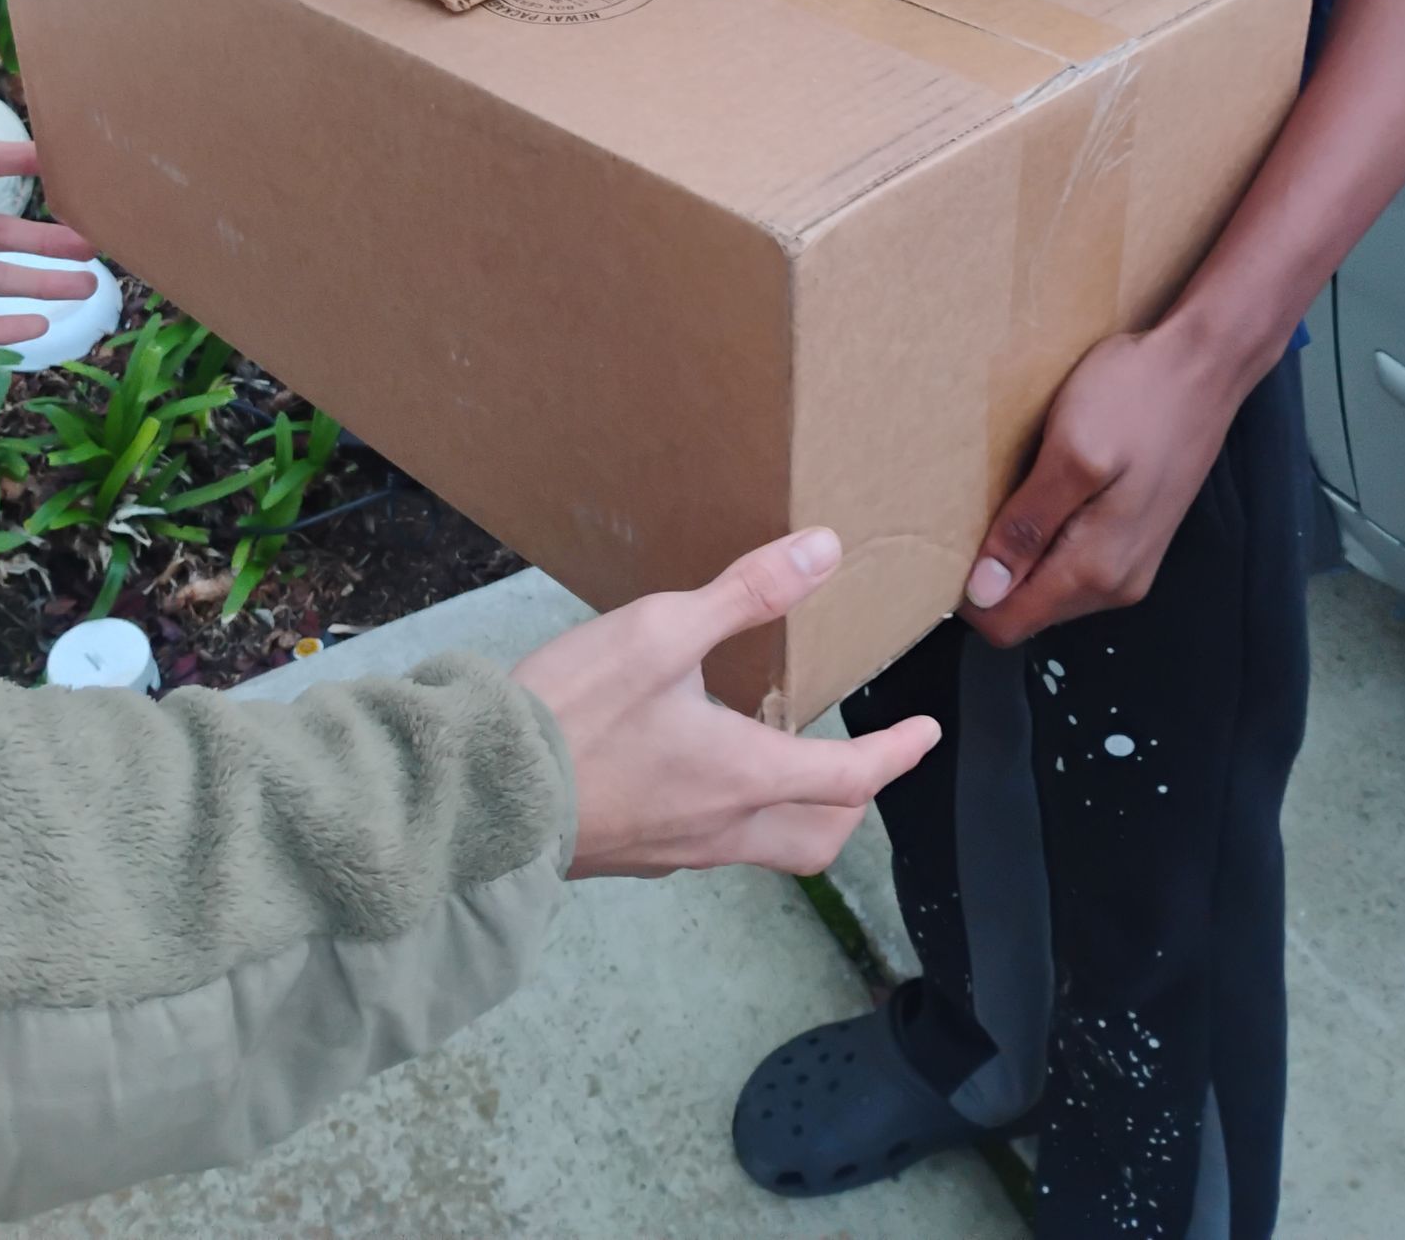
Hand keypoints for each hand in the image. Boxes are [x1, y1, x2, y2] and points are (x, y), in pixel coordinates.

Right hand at [515, 529, 940, 878]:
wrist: (479, 791)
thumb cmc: (573, 711)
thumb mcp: (662, 631)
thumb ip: (747, 593)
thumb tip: (825, 550)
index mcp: (744, 777)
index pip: (850, 778)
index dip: (896, 753)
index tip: (925, 733)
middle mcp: (720, 828)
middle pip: (818, 838)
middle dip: (853, 802)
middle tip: (865, 761)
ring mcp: (673, 850)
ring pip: (766, 849)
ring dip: (796, 810)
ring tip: (785, 759)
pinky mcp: (631, 853)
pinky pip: (709, 844)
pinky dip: (737, 813)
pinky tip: (702, 771)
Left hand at [960, 326, 1243, 646]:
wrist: (1203, 365)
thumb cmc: (1139, 397)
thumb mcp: (1070, 455)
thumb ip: (1028, 529)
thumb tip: (985, 590)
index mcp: (1096, 569)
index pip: (1009, 624)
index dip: (968, 595)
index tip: (946, 547)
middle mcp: (1117, 580)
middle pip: (1027, 609)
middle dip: (992, 574)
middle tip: (974, 510)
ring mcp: (1129, 561)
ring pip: (1049, 584)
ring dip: (1019, 552)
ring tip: (1010, 493)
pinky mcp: (1133, 535)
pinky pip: (1072, 559)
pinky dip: (1046, 535)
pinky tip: (1042, 488)